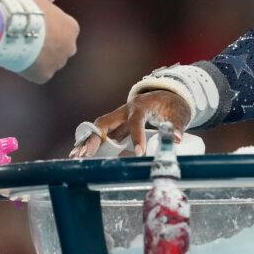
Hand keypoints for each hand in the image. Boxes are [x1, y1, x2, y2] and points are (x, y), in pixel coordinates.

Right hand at [19, 0, 78, 83]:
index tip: (37, 24)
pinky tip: (20, 59)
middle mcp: (70, 47)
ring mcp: (57, 63)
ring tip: (24, 49)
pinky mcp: (45, 75)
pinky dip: (32, 69)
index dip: (50, 26)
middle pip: (61, 47)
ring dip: (42, 57)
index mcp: (71, 28)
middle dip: (50, 44)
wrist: (14, 30)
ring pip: (51, 62)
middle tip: (31, 38)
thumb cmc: (27, 10)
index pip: (64, 29)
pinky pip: (40, 73)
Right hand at [68, 90, 190, 157]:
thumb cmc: (170, 104)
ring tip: (75, 157)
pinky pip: (101, 136)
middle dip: (94, 138)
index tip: (140, 153)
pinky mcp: (117, 127)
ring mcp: (118, 119)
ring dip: (87, 142)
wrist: (165, 96)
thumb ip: (177, 125)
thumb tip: (176, 139)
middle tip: (85, 154)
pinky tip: (80, 156)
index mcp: (140, 106)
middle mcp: (124, 111)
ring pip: (98, 129)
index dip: (137, 136)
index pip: (135, 121)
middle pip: (105, 123)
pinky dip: (90, 145)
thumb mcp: (178, 112)